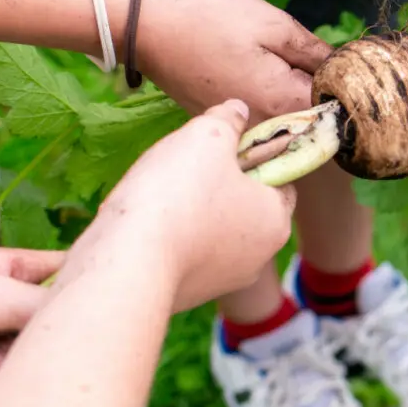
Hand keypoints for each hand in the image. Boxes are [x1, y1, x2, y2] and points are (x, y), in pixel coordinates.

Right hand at [57, 101, 294, 312]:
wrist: (127, 263)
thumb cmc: (177, 195)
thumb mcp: (207, 137)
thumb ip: (227, 120)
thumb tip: (238, 110)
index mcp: (276, 220)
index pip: (280, 181)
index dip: (254, 157)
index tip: (223, 148)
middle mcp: (258, 257)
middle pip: (244, 206)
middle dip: (218, 185)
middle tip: (186, 167)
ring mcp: (221, 281)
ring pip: (212, 231)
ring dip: (190, 212)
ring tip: (160, 194)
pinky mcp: (186, 295)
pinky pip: (183, 254)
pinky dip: (169, 238)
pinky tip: (144, 225)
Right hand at [132, 0, 330, 121]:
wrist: (144, 25)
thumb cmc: (209, 18)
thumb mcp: (274, 25)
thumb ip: (316, 53)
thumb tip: (346, 69)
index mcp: (282, 103)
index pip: (336, 110)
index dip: (349, 90)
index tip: (356, 70)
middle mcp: (263, 127)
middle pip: (313, 121)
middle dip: (326, 97)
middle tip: (324, 63)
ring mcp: (239, 129)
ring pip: (286, 122)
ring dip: (298, 100)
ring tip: (294, 66)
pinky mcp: (221, 121)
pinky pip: (260, 119)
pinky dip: (270, 102)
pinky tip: (264, 74)